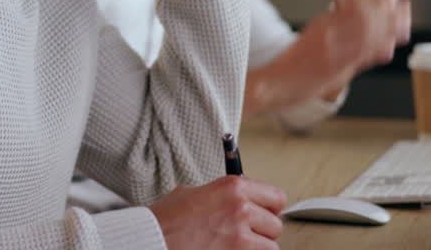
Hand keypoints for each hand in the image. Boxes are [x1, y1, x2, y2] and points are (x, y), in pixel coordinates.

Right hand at [149, 175, 286, 249]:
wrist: (154, 239)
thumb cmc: (167, 219)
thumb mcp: (193, 192)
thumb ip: (221, 194)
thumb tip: (236, 198)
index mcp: (232, 187)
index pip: (276, 196)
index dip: (270, 207)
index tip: (266, 212)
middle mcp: (240, 208)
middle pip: (275, 224)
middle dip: (263, 230)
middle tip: (247, 232)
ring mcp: (240, 235)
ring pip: (270, 246)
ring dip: (257, 247)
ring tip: (237, 245)